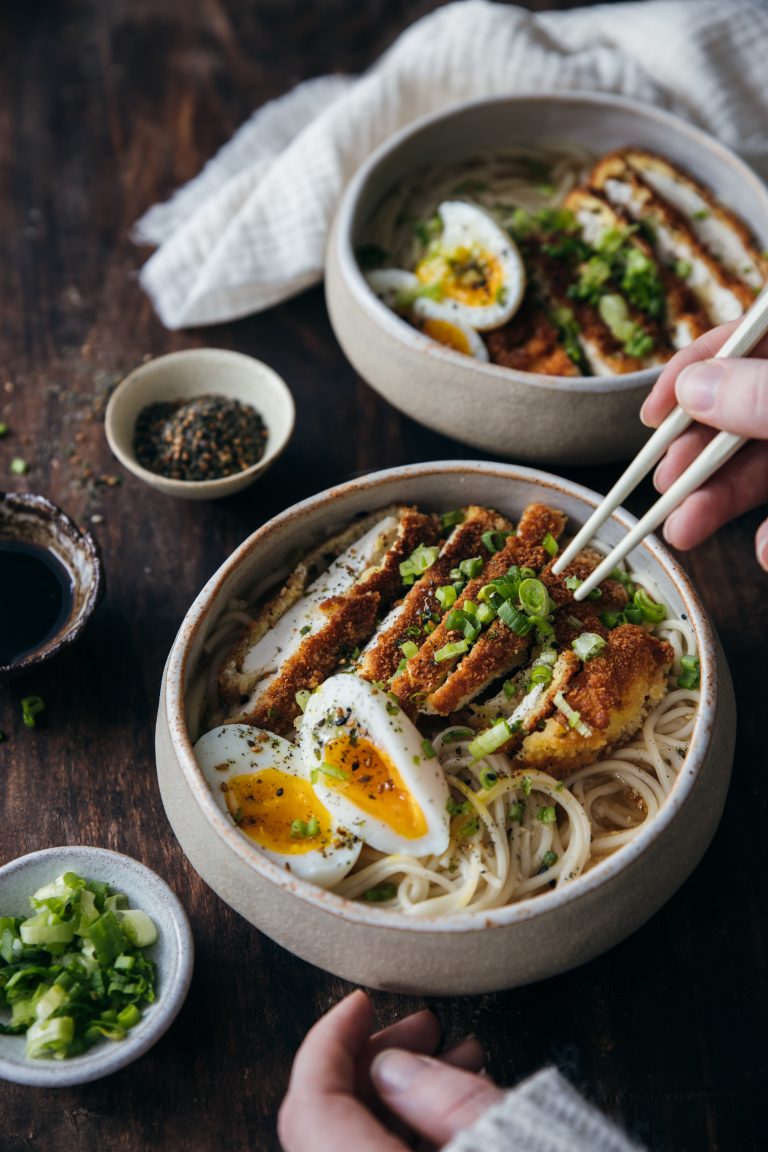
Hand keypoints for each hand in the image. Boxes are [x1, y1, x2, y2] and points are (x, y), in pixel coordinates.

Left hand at [278, 989, 503, 1151]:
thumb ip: (446, 1101)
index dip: (331, 1040)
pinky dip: (413, 1132)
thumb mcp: (510, 1142)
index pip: (312, 1103)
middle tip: (426, 1027)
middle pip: (329, 1121)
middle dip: (378, 1061)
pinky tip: (462, 1107)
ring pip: (357, 1142)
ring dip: (404, 1097)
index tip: (360, 1002)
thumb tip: (391, 1066)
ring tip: (462, 1062)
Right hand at [640, 320, 767, 569]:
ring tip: (684, 531)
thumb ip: (764, 395)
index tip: (651, 415)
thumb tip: (694, 388)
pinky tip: (765, 553)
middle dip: (698, 454)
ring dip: (722, 501)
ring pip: (767, 465)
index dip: (694, 370)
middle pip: (746, 411)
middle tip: (664, 488)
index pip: (746, 338)